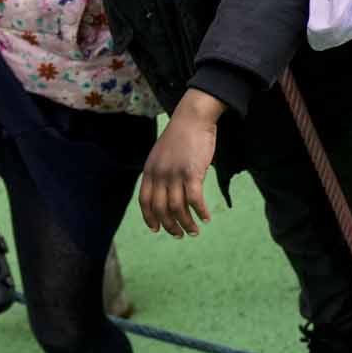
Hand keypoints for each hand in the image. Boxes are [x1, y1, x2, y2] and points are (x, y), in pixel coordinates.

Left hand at [139, 91, 223, 236]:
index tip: (157, 229)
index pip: (145, 201)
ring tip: (194, 231)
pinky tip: (206, 217)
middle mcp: (159, 175)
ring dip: (186, 223)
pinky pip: (194, 199)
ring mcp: (174, 174)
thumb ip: (163, 171)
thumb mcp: (164, 154)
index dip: (149, 217)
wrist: (192, 118)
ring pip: (177, 207)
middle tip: (179, 234)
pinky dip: (200, 211)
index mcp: (150, 171)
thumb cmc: (182, 135)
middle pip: (160, 208)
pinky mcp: (192, 172)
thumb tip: (169, 189)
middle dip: (169, 225)